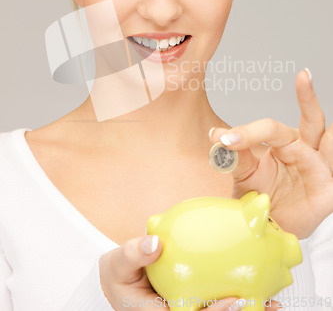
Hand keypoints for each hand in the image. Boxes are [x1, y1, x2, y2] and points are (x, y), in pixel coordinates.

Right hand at [98, 235, 280, 309]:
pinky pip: (215, 303)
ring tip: (271, 304)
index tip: (234, 302)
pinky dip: (237, 301)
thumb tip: (155, 243)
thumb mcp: (118, 263)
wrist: (121, 279)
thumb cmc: (120, 274)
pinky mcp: (192, 305)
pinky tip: (257, 291)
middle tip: (260, 304)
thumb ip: (133, 253)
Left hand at [210, 68, 332, 237]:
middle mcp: (305, 149)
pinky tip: (332, 145)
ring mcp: (319, 167)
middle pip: (311, 119)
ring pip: (331, 139)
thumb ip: (234, 155)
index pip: (270, 128)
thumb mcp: (243, 174)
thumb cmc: (258, 197)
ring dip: (332, 130)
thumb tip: (216, 135)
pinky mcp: (328, 190)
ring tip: (326, 115)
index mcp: (284, 142)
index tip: (223, 140)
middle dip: (308, 97)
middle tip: (303, 75)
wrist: (265, 229)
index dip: (247, 132)